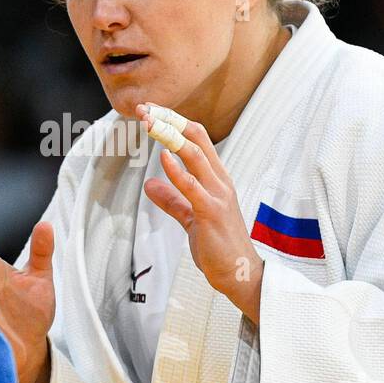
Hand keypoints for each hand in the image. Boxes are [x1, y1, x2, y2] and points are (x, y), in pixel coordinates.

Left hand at [138, 103, 264, 323]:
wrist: (239, 273)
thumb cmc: (218, 245)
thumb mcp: (191, 217)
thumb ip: (172, 200)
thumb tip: (150, 184)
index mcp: (217, 178)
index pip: (197, 139)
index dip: (174, 122)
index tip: (152, 112)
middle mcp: (220, 181)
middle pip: (195, 139)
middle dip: (168, 121)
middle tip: (144, 108)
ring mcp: (218, 195)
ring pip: (195, 155)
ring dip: (169, 137)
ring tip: (149, 123)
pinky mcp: (211, 212)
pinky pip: (192, 186)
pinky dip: (177, 170)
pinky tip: (162, 158)